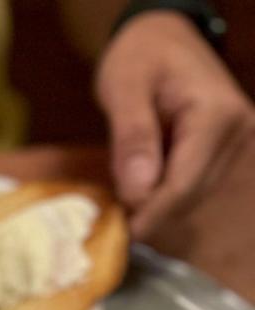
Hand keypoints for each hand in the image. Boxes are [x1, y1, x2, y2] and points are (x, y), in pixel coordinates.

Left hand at [96, 12, 254, 239]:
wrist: (161, 37)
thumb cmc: (139, 56)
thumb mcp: (125, 88)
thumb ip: (133, 138)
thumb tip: (139, 192)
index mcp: (216, 116)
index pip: (183, 185)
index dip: (150, 215)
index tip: (121, 234)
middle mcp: (235, 133)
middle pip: (188, 196)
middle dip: (150, 211)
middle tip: (112, 217)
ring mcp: (232, 145)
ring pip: (189, 197)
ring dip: (155, 203)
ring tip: (123, 192)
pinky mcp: (222, 153)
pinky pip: (189, 187)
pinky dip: (162, 193)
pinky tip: (140, 183)